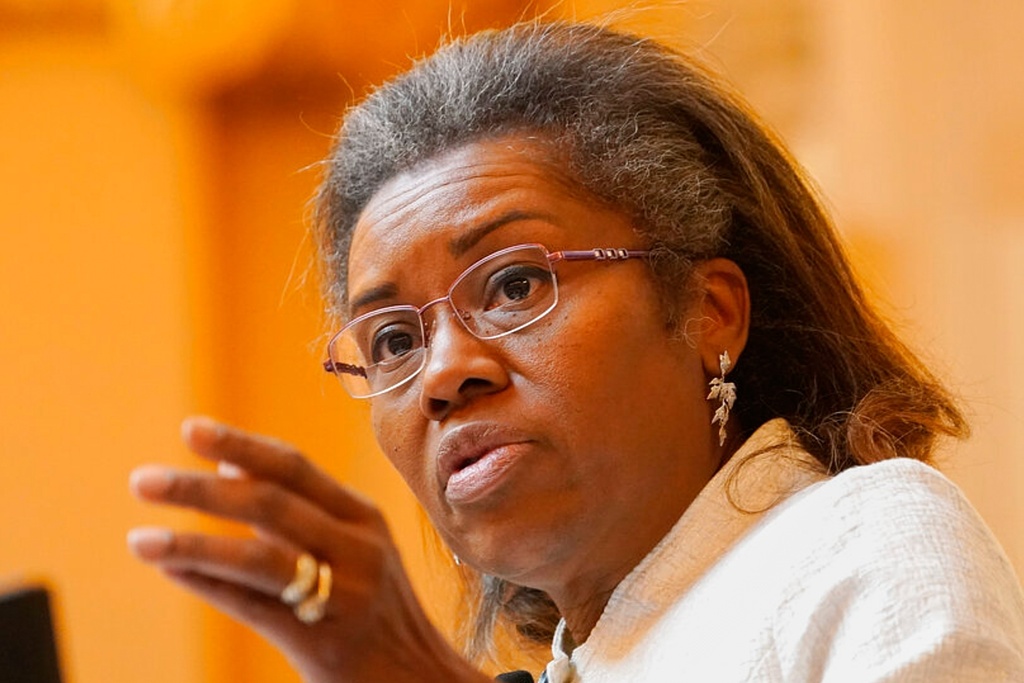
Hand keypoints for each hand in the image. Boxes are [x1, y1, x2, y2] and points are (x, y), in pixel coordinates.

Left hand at [128, 417, 488, 682]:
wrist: (421, 677)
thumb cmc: (373, 608)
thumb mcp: (352, 548)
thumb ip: (296, 509)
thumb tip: (225, 463)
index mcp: (362, 517)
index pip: (295, 467)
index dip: (240, 443)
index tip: (188, 427)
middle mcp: (359, 547)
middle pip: (271, 505)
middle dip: (200, 491)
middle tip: (142, 480)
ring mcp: (346, 594)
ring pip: (260, 558)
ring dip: (194, 543)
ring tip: (139, 539)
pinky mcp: (326, 642)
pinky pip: (254, 607)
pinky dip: (208, 584)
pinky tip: (170, 570)